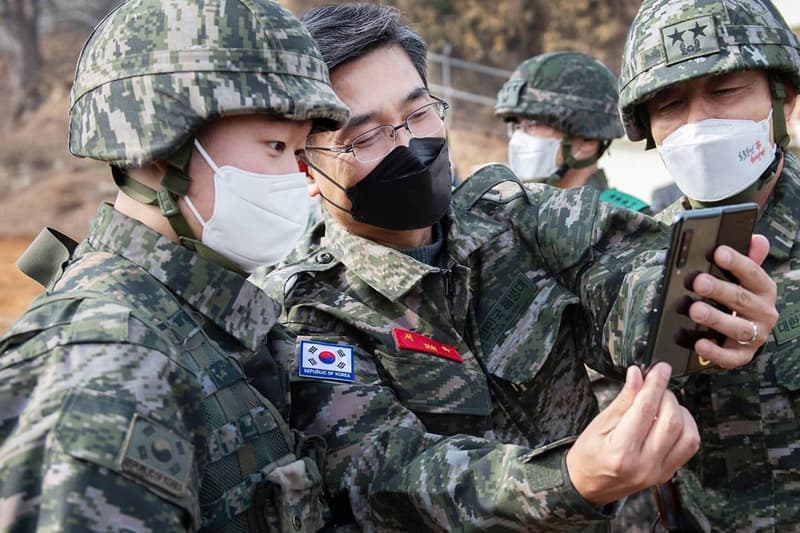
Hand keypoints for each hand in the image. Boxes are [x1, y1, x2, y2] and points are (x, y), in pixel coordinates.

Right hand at [566, 363, 699, 505]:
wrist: (586, 486)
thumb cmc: (587, 456)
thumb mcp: (598, 424)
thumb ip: (623, 400)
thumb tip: (637, 376)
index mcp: (621, 451)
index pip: (646, 409)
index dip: (655, 384)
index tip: (659, 369)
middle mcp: (643, 464)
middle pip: (671, 421)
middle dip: (667, 395)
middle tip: (656, 385)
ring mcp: (658, 472)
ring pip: (687, 435)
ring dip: (680, 412)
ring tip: (663, 404)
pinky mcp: (667, 474)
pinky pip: (688, 447)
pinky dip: (685, 427)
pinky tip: (671, 420)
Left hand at [689, 234, 777, 367]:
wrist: (742, 335)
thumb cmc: (738, 299)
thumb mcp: (743, 279)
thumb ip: (748, 259)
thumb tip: (757, 239)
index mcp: (764, 289)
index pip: (753, 273)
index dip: (737, 262)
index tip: (718, 252)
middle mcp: (764, 313)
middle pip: (741, 299)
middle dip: (719, 290)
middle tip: (698, 282)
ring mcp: (755, 336)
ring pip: (737, 328)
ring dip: (715, 318)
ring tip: (694, 310)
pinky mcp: (742, 356)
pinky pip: (730, 357)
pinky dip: (714, 351)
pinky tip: (699, 343)